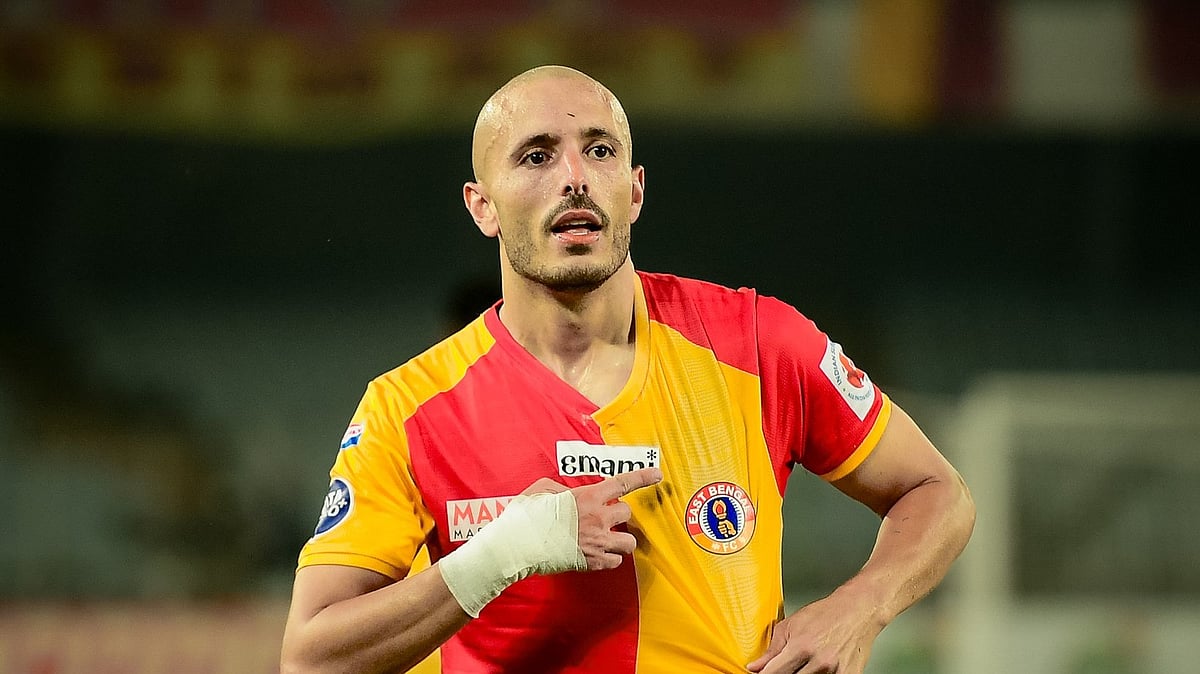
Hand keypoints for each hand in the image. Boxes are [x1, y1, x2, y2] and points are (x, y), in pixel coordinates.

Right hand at [524, 467, 662, 570]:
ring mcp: (597, 542)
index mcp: (587, 497)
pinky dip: (611, 558)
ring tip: (609, 538)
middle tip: (605, 516)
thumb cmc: (526, 516)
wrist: (518, 547)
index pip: (622, 483)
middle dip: (618, 513)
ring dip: (621, 538)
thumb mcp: (541, 489)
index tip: (657, 474)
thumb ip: (561, 488)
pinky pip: (616, 561)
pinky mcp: (592, 562)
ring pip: (629, 541)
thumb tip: (567, 493)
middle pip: (626, 512)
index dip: (643, 477)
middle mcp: (598, 519)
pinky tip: (600, 553)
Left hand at [745, 590, 883, 673]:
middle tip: (787, 665)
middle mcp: (819, 662)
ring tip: (804, 663)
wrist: (858, 611)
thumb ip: (772, 649)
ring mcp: (835, 672)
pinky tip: (818, 668)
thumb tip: (755, 667)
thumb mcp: (791, 625)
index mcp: (802, 647)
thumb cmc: (826, 614)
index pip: (774, 673)